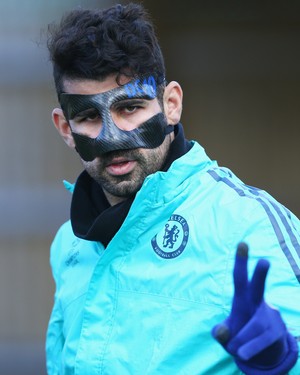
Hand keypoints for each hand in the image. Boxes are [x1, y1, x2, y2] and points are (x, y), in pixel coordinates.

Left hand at [212, 242, 297, 374]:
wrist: (261, 352)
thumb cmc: (239, 336)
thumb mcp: (226, 335)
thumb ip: (221, 333)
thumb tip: (219, 331)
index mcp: (242, 299)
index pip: (239, 279)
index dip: (240, 262)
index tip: (242, 243)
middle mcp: (257, 304)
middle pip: (258, 288)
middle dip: (260, 275)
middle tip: (264, 261)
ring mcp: (269, 317)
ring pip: (254, 326)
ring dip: (241, 340)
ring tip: (234, 349)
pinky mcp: (277, 332)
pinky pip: (261, 341)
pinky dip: (249, 349)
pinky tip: (242, 354)